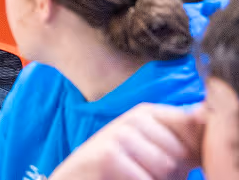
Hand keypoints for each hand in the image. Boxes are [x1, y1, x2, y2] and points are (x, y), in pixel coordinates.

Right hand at [50, 103, 201, 179]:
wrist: (82, 177)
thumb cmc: (123, 170)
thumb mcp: (156, 152)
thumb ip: (182, 135)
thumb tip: (204, 115)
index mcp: (148, 113)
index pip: (191, 123)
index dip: (188, 152)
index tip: (175, 161)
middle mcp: (133, 117)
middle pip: (180, 154)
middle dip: (171, 173)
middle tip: (142, 172)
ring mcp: (119, 133)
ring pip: (165, 167)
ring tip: (133, 176)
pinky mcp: (108, 154)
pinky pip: (146, 179)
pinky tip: (121, 179)